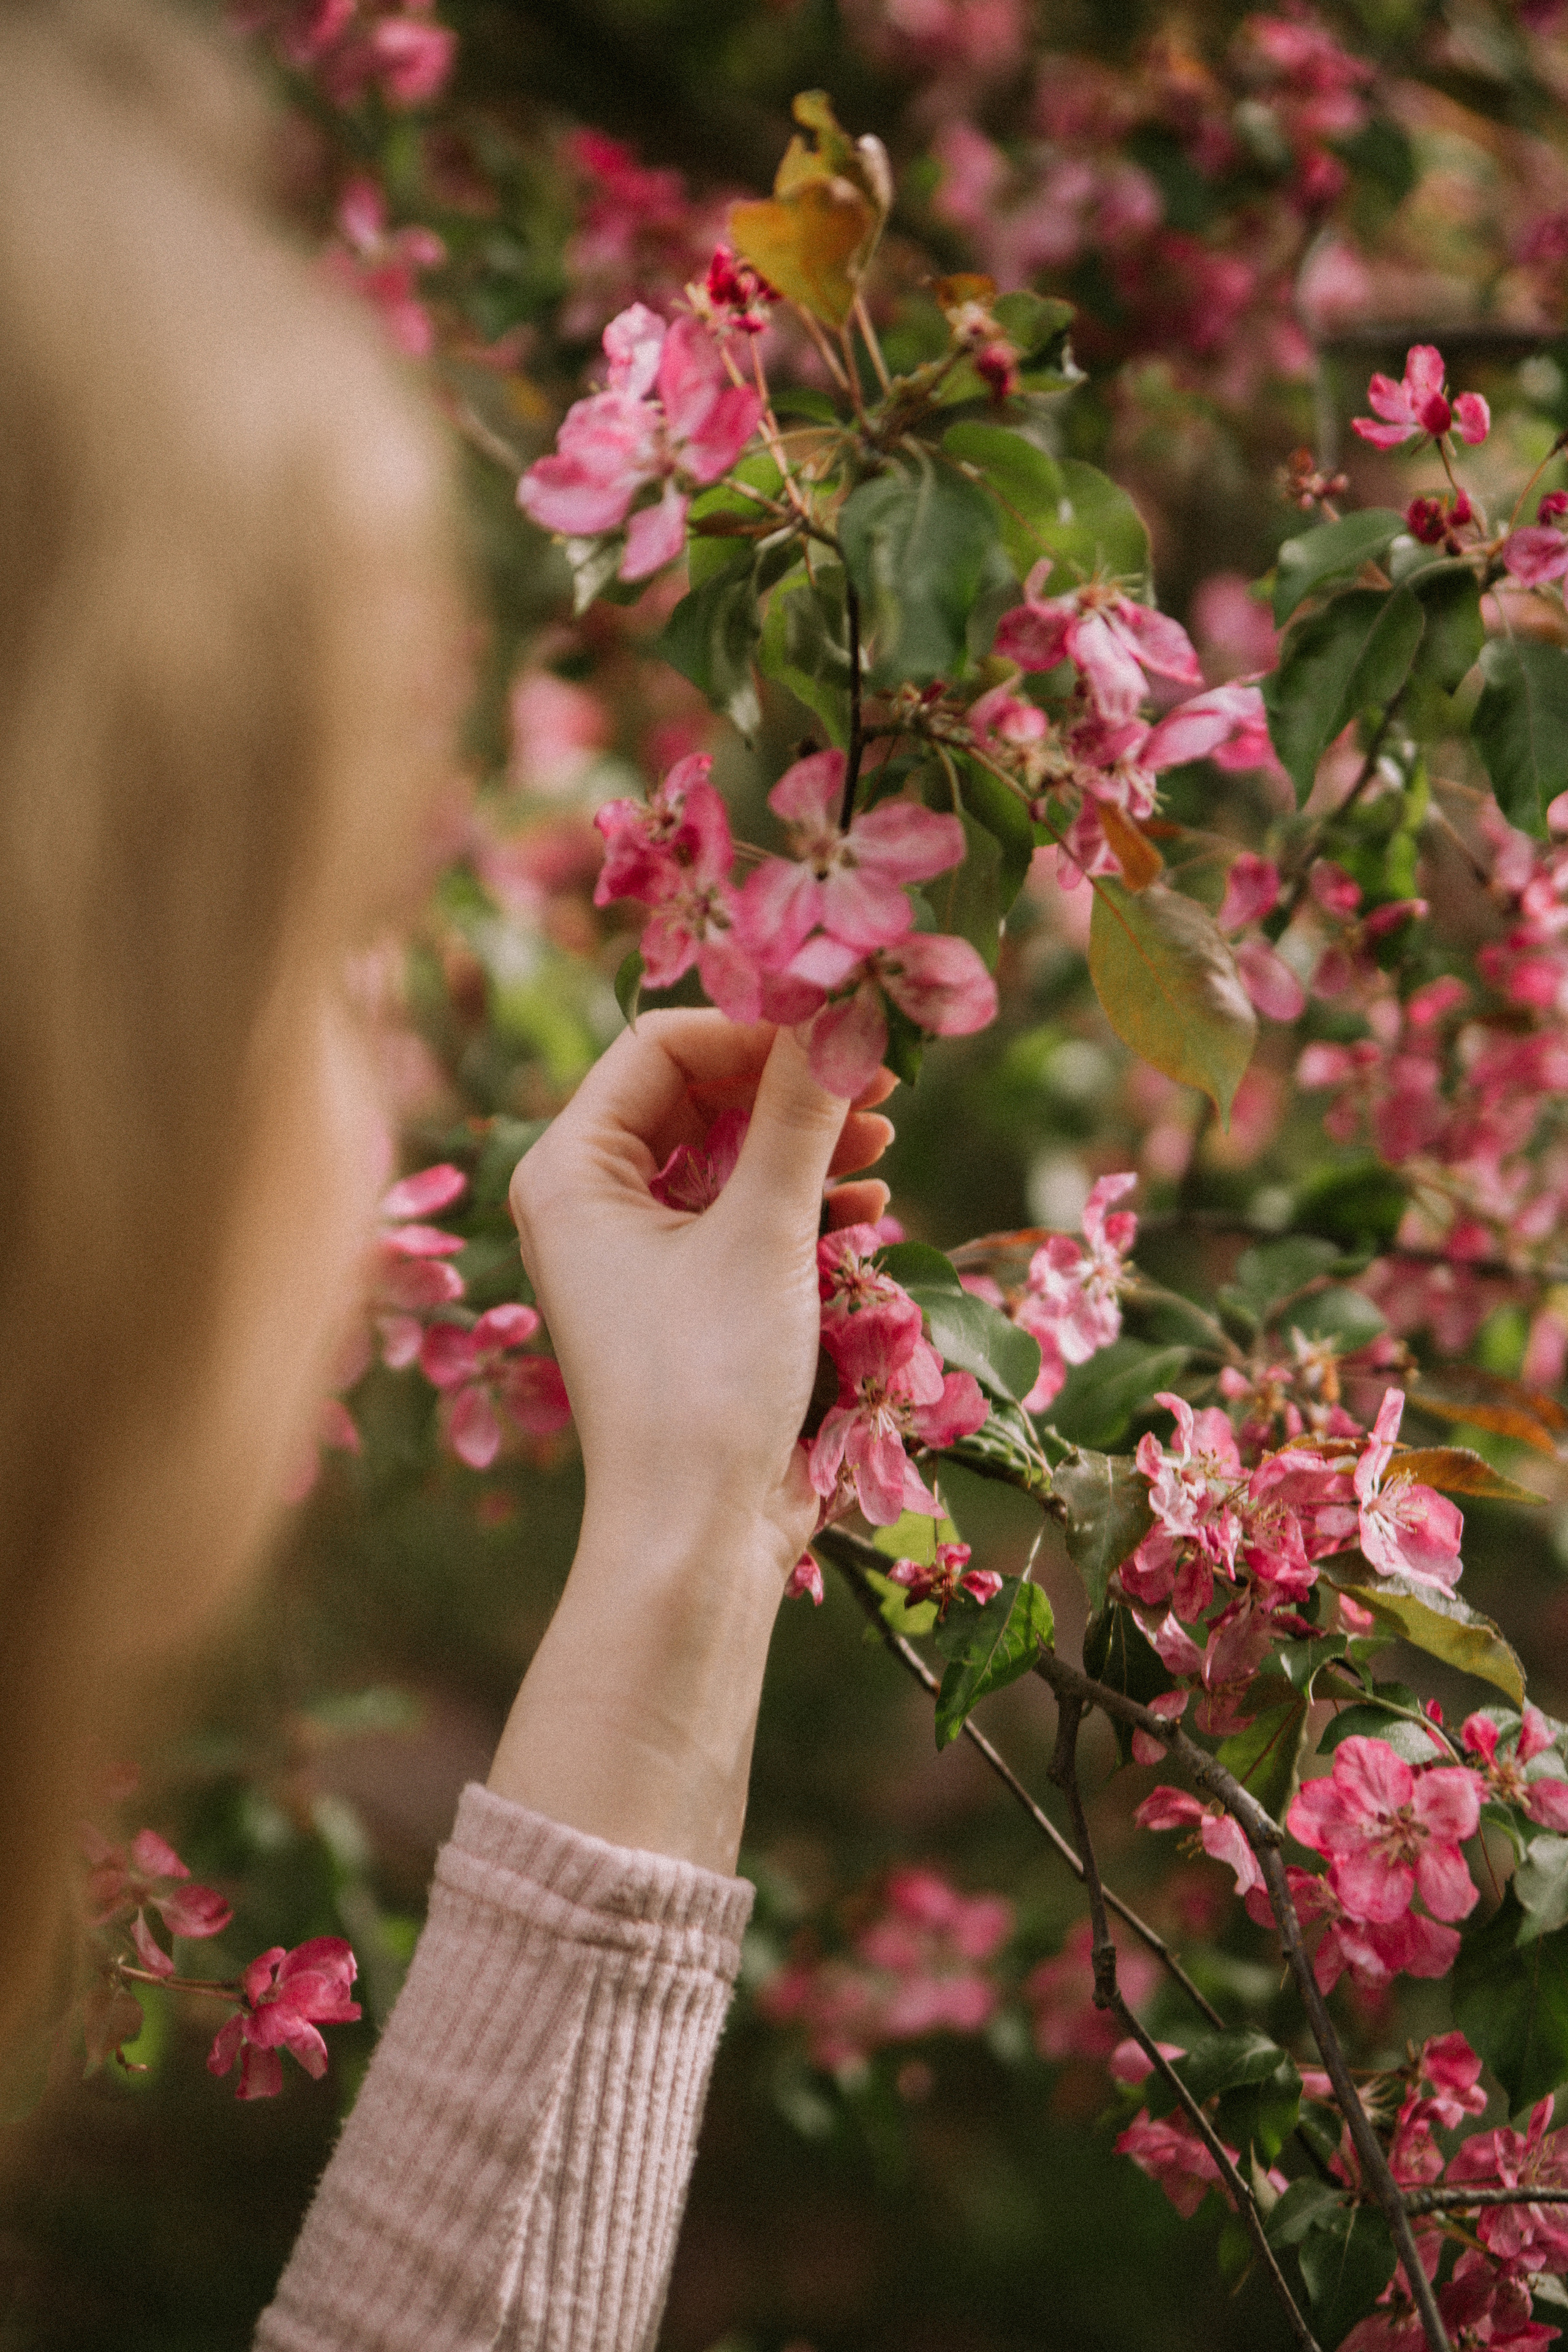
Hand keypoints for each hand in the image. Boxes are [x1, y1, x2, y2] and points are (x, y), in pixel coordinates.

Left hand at [490, 1013, 894, 1869]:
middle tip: (880, 1091)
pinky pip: (741, 1219)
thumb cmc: (703, 1383)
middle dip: (790, 1091)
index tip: (843, 1034)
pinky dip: (801, 1211)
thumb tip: (842, 1005)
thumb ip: (801, 1114)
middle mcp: (590, 1199)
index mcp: (571, 1169)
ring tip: (881, 1160)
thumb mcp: (763, 1232)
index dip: (756, 1030)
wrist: (693, 1535)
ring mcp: (635, 1251)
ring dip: (807, 1152)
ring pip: (728, 1157)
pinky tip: (862, 1222)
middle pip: (699, 1095)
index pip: (661, 1044)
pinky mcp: (683, 1296)